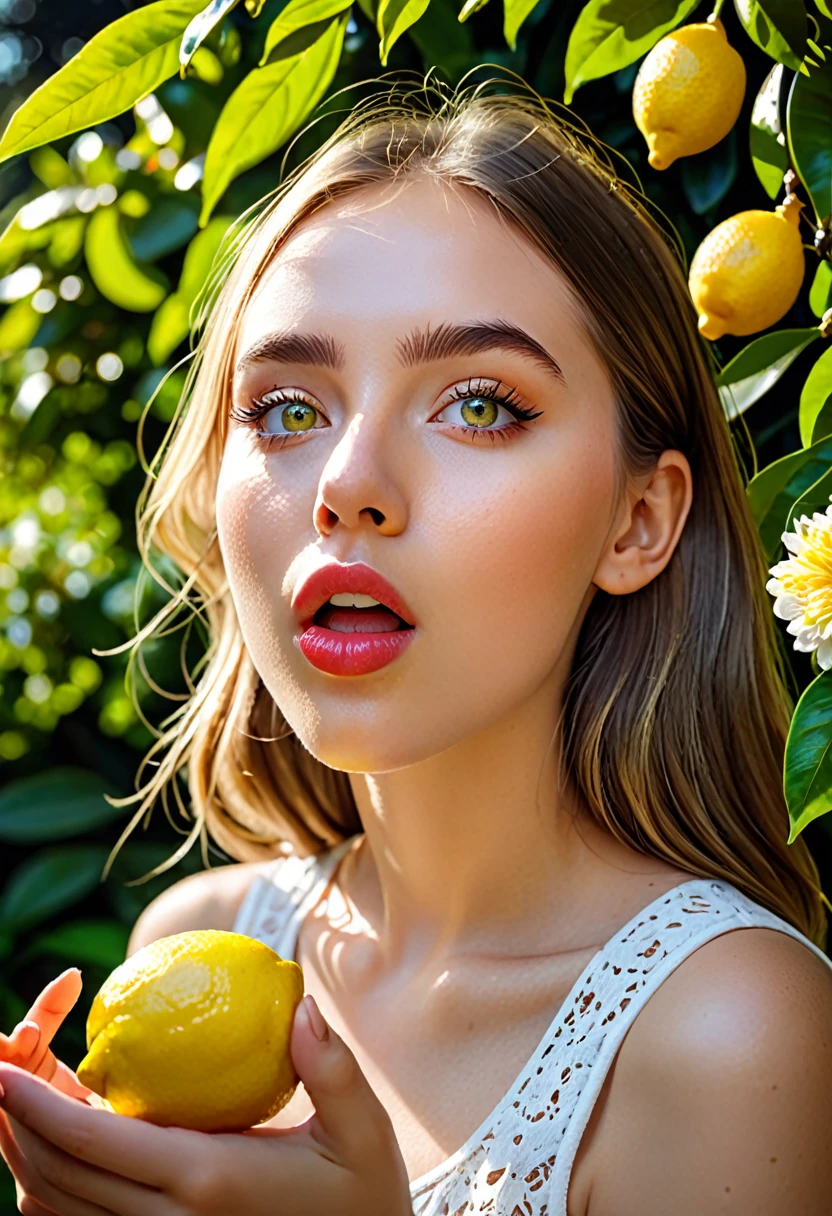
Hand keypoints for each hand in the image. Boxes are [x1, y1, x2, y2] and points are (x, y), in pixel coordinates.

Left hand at [0, 993, 414, 1215]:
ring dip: (25, 1158)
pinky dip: (53, 1193)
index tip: (0, 1065)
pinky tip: (61, 1152)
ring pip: (60, 1209)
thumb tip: (301, 1006)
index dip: (34, 1104)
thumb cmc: (364, 1201)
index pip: (93, 1141)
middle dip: (12, 1123)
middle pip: (57, 1176)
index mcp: (208, 1180)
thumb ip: (334, 1070)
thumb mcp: (364, 1134)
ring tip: (15, 1105)